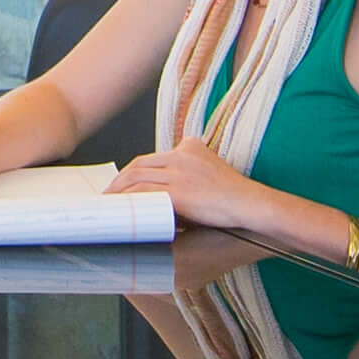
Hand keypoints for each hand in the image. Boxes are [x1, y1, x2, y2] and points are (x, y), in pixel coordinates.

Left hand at [104, 142, 272, 234]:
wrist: (250, 204)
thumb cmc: (232, 197)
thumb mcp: (207, 174)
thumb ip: (184, 176)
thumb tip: (157, 197)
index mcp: (189, 147)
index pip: (151, 158)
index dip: (131, 173)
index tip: (121, 186)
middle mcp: (181, 155)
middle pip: (138, 165)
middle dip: (118, 182)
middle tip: (107, 197)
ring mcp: (179, 172)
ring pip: (137, 178)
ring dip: (118, 193)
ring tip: (109, 206)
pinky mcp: (179, 191)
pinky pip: (144, 194)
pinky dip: (129, 202)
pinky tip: (123, 212)